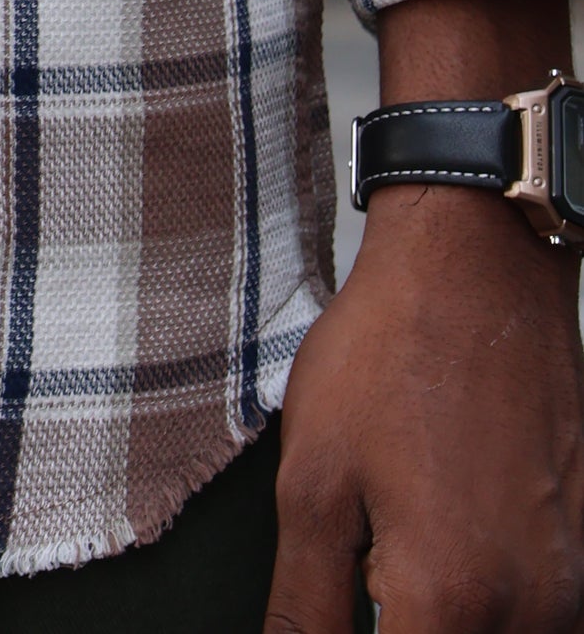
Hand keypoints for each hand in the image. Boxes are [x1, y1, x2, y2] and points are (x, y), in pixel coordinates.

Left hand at [266, 179, 583, 630]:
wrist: (476, 265)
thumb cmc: (392, 351)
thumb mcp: (313, 482)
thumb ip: (306, 607)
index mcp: (452, 602)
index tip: (349, 599)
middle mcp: (532, 609)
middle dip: (407, 625)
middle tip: (372, 566)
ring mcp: (571, 582)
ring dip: (448, 616)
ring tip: (409, 532)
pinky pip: (537, 611)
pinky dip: (489, 592)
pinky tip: (452, 523)